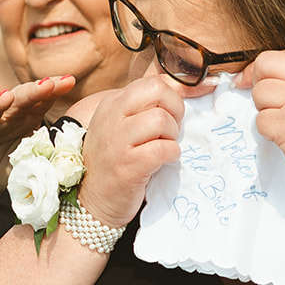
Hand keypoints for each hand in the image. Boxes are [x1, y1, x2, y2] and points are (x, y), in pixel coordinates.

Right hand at [0, 78, 75, 216]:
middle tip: (49, 84)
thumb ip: (49, 155)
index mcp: (22, 121)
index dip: (52, 90)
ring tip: (8, 97)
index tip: (70, 81)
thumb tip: (80, 155)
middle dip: (33, 91)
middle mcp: (2, 120)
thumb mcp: (31, 162)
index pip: (38, 101)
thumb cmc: (3, 169)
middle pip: (17, 100)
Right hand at [74, 75, 191, 226]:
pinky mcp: (127, 166)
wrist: (92, 201)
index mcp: (111, 104)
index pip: (152, 83)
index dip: (171, 99)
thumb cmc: (115, 162)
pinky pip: (163, 149)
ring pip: (161, 119)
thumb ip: (147, 108)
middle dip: (175, 110)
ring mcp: (117, 142)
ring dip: (172, 135)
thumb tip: (193, 88)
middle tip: (172, 131)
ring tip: (165, 148)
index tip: (171, 118)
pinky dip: (172, 154)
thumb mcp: (123, 127)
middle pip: (158, 91)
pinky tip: (164, 162)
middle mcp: (111, 117)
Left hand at [245, 50, 284, 195]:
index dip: (266, 71)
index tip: (258, 83)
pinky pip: (260, 121)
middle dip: (259, 84)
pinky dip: (268, 133)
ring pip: (259, 93)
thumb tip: (260, 76)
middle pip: (264, 64)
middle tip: (270, 105)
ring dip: (266, 112)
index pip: (282, 55)